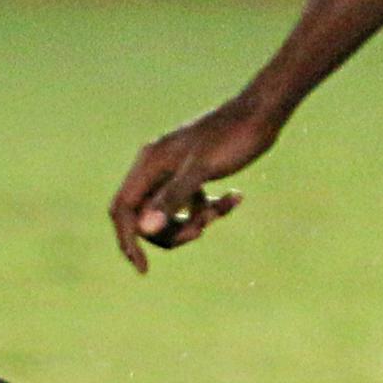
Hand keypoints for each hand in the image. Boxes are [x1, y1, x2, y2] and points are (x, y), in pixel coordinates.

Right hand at [109, 94, 283, 271]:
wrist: (259, 114)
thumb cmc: (231, 137)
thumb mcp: (202, 170)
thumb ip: (171, 198)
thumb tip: (143, 229)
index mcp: (150, 163)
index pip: (123, 209)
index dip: (128, 240)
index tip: (143, 268)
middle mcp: (156, 167)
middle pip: (146, 217)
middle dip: (172, 231)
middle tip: (202, 231)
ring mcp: (174, 171)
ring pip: (170, 214)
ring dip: (195, 221)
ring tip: (221, 210)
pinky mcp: (194, 173)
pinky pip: (191, 204)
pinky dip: (211, 208)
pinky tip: (236, 197)